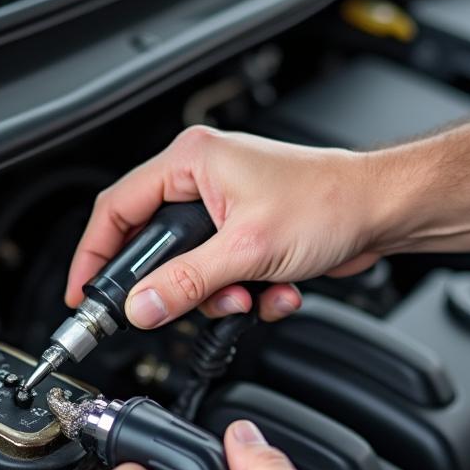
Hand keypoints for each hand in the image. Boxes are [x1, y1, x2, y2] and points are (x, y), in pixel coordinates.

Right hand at [65, 126, 387, 328]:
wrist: (384, 212)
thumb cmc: (330, 202)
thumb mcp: (247, 249)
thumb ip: (187, 282)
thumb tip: (142, 306)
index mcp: (191, 161)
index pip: (118, 208)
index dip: (95, 254)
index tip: (85, 294)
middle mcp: (204, 180)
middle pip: (155, 247)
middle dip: (178, 286)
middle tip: (179, 308)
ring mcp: (226, 209)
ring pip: (191, 269)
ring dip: (219, 295)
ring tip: (250, 295)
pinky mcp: (248, 235)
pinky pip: (223, 275)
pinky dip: (246, 292)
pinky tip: (276, 290)